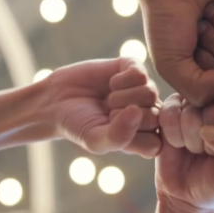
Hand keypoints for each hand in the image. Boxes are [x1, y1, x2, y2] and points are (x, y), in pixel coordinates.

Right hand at [44, 57, 161, 157]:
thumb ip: (118, 136)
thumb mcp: (94, 140)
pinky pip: (140, 74)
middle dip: (125, 116)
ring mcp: (143, 90)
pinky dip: (121, 80)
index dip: (131, 139)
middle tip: (107, 114)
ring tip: (109, 100)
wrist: (58, 99)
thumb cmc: (78, 125)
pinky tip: (111, 83)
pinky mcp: (134, 68)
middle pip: (156, 116)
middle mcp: (148, 113)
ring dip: (122, 98)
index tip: (110, 133)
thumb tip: (137, 112)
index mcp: (144, 137)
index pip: (156, 144)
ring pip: (150, 93)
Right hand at [156, 94, 213, 212]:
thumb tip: (210, 130)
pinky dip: (172, 135)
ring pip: (191, 111)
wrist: (187, 194)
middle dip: (210, 140)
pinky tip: (178, 143)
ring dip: (190, 139)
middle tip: (208, 152)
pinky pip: (170, 112)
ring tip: (194, 149)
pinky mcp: (173, 105)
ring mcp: (197, 101)